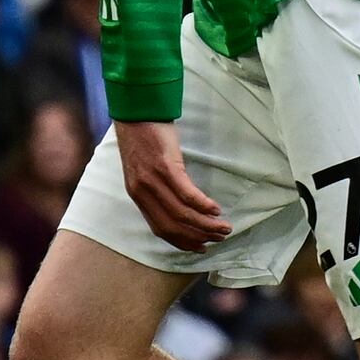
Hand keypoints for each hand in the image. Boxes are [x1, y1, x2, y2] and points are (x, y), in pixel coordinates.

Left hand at [112, 120, 229, 253]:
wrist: (136, 111)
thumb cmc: (143, 138)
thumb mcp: (143, 170)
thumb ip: (155, 189)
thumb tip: (177, 206)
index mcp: (138, 195)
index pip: (160, 229)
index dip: (182, 242)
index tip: (200, 248)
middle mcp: (143, 192)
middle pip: (173, 225)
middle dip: (198, 236)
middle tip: (219, 238)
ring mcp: (153, 179)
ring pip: (181, 213)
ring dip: (205, 224)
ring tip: (224, 226)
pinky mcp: (165, 166)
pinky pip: (186, 192)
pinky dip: (202, 204)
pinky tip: (216, 209)